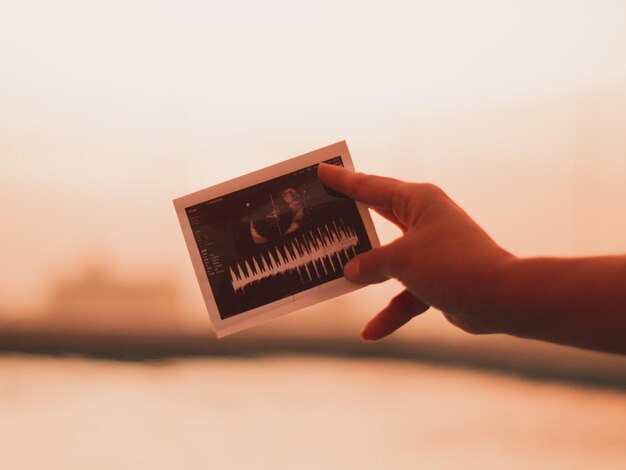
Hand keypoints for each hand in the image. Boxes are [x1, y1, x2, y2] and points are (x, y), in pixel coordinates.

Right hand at [318, 163, 514, 339]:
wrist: (499, 299)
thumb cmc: (450, 265)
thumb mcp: (400, 259)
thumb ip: (369, 263)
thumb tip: (351, 270)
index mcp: (418, 201)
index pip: (371, 186)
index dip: (343, 180)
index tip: (322, 170)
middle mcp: (425, 220)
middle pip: (379, 217)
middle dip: (353, 221)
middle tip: (324, 212)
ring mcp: (431, 250)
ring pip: (389, 259)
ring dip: (369, 273)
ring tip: (338, 276)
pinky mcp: (437, 278)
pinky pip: (406, 293)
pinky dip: (391, 312)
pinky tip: (369, 332)